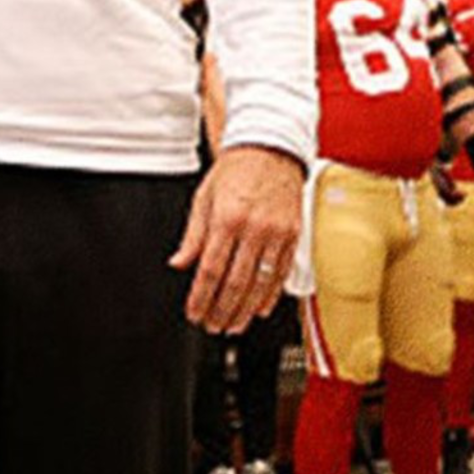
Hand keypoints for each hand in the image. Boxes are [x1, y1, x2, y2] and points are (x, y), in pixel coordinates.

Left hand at [172, 144, 303, 331]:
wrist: (272, 148)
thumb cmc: (236, 170)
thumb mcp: (204, 198)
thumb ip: (193, 236)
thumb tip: (179, 263)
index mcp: (227, 218)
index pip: (211, 270)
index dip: (201, 297)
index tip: (194, 313)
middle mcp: (254, 228)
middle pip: (236, 282)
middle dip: (222, 310)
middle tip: (212, 325)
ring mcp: (277, 233)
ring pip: (260, 283)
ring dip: (244, 309)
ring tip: (233, 325)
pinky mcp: (293, 235)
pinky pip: (282, 272)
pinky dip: (270, 294)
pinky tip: (258, 308)